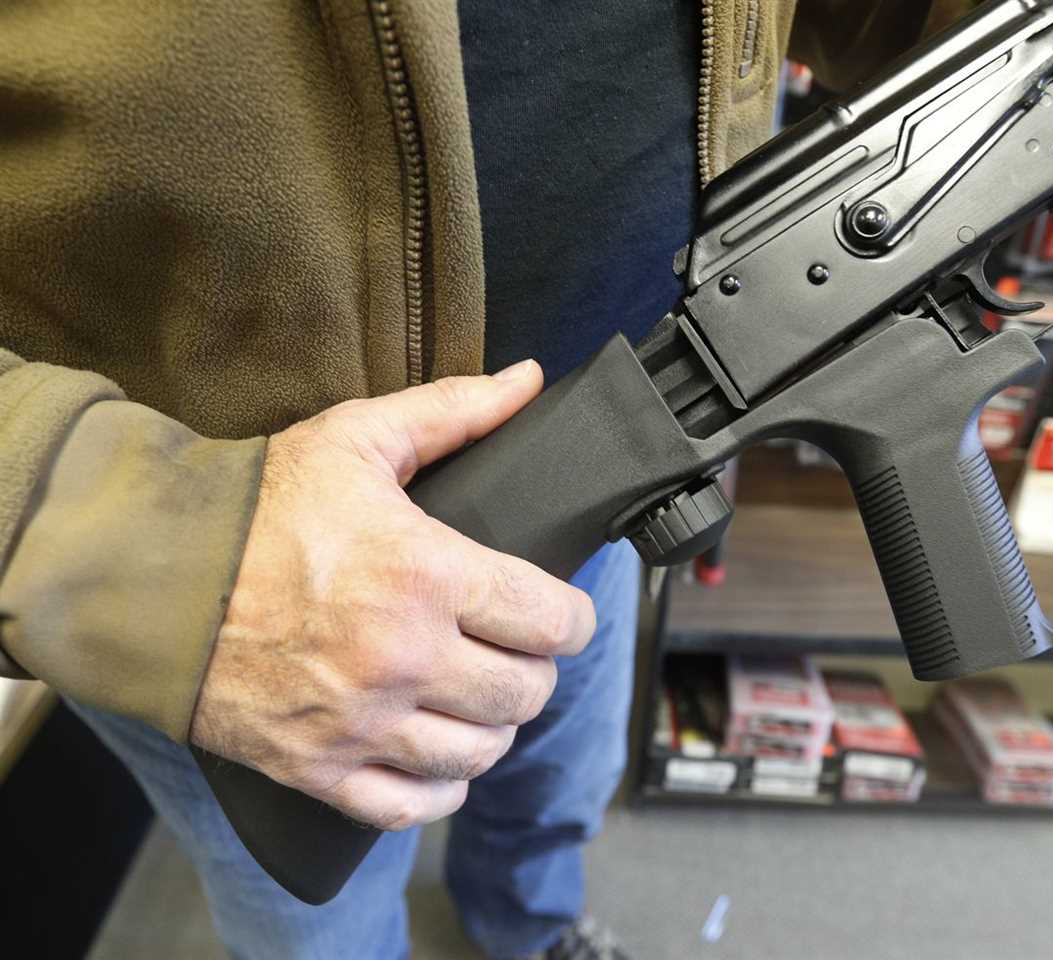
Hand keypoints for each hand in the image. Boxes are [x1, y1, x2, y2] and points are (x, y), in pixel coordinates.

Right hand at [190, 360, 594, 829]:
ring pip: (478, 752)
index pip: (551, 622)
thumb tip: (529, 379)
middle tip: (517, 649)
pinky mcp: (317, 766)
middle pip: (524, 693)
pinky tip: (439, 755)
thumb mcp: (357, 439)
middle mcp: (402, 657)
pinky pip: (410, 804)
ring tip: (479, 697)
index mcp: (426, 575)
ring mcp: (360, 721)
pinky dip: (439, 787)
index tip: (564, 614)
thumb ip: (454, 410)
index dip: (574, 620)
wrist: (148, 575)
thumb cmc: (255, 506)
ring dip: (493, 726)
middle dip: (535, 670)